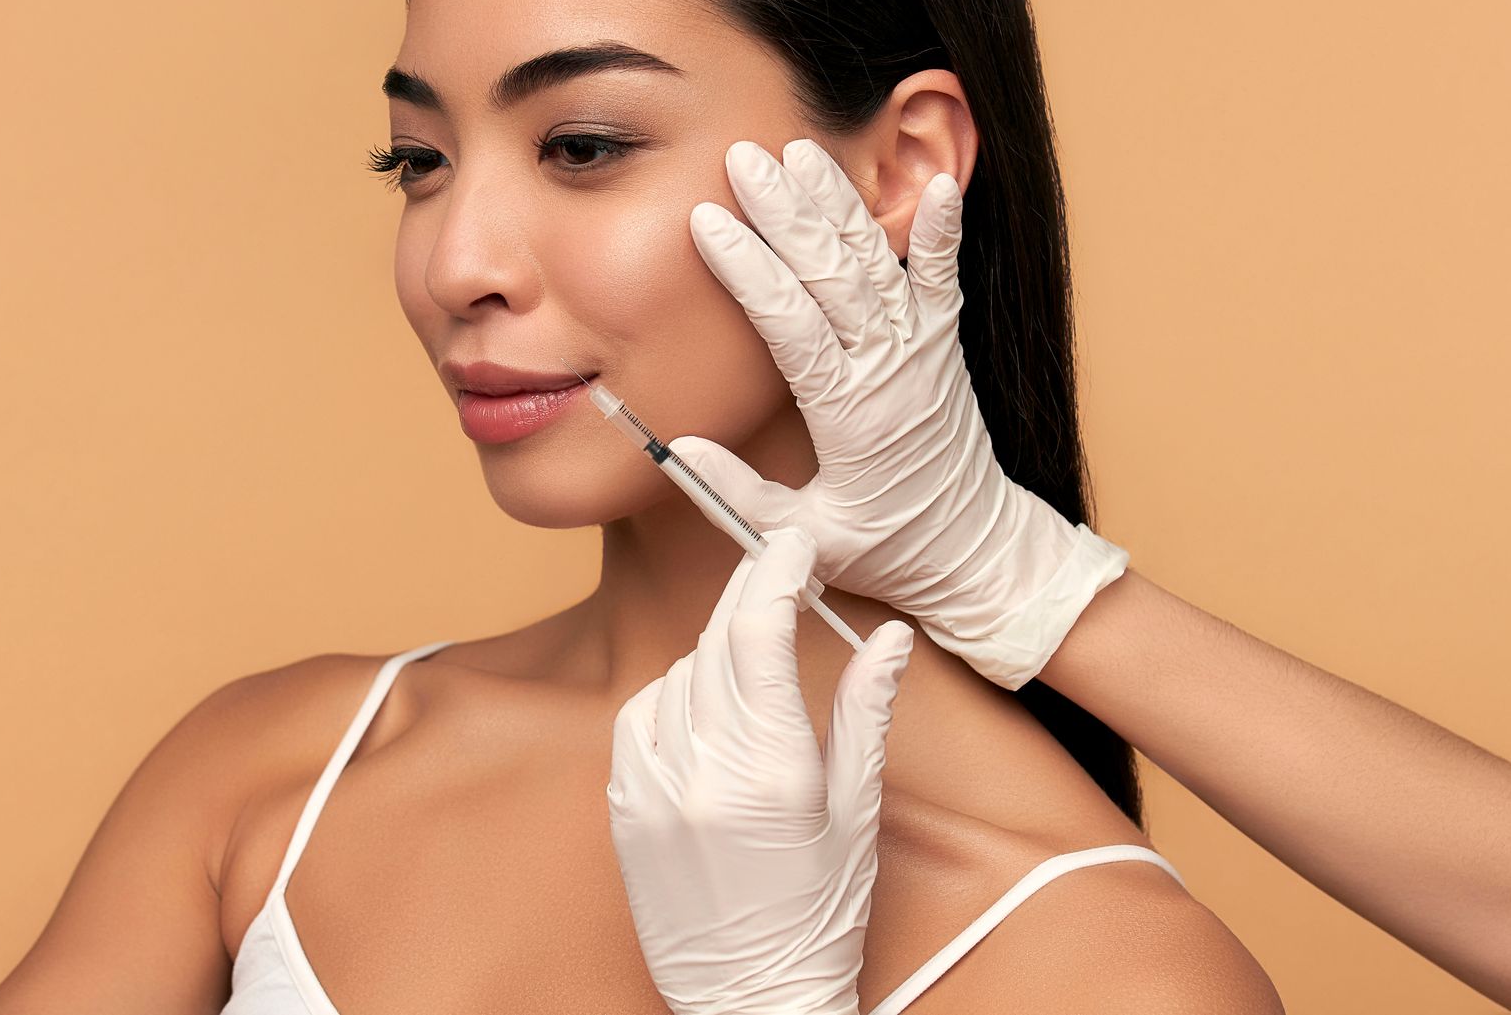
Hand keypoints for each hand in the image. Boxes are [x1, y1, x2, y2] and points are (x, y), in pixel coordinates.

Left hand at [606, 525, 916, 1014]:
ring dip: (715, 655)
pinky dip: (671, 697)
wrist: (751, 998)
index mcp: (773, 770)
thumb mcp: (856, 814)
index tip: (790, 541)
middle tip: (774, 564)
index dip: (773, 570)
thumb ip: (863, 714)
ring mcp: (652, 790)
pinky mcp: (622, 808)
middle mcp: (704, 772)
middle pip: (716, 642)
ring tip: (754, 671)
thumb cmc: (820, 914)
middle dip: (747, 593)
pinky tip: (703, 711)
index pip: (758, 633)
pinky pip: (639, 716)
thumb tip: (888, 635)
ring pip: (677, 675)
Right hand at [666, 139, 1128, 688]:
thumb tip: (678, 448)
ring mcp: (922, 351)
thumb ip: (740, 494)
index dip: (747, 268)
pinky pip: (943, 280)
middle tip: (743, 158)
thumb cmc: (885, 546)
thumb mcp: (803, 538)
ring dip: (837, 203)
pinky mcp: (943, 345)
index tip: (707, 220)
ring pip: (874, 263)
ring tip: (799, 150)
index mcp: (847, 411)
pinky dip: (942, 232)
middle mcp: (888, 368)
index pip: (790, 322)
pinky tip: (942, 184)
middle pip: (831, 273)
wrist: (974, 550)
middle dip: (784, 210)